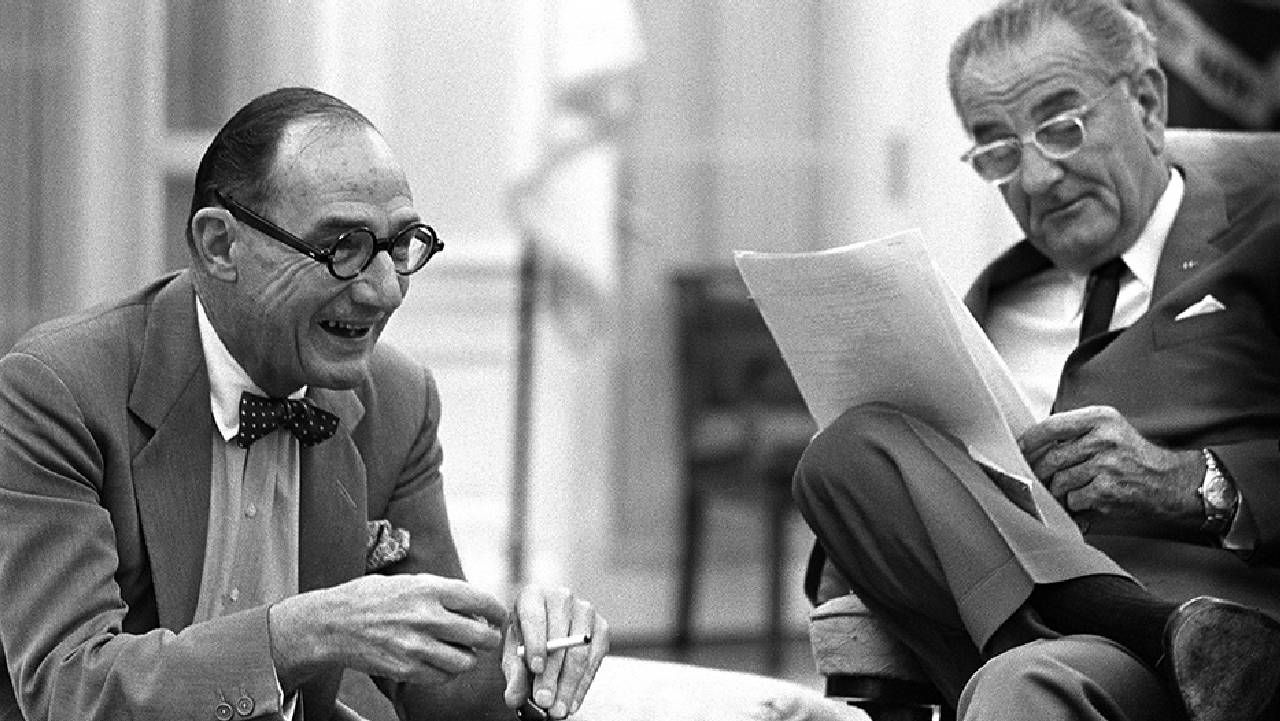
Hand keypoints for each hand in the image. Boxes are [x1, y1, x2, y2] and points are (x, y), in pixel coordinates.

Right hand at [269, 574, 506, 689]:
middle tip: (484, 636)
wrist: (331, 623)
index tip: (499, 616)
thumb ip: (442, 592)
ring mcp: (416, 646)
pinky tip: (437, 660)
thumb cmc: (371, 597)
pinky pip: (444, 677)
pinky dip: (447, 671)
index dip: (497, 611)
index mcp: (430, 589)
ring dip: (467, 657)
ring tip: (458, 649)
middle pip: (482, 636)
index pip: (481, 601)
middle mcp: (427, 617)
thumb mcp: (408, 581)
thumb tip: (476, 606)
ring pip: (466, 661)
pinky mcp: (406, 669)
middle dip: (489, 637)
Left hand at [500, 585, 607, 718]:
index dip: (536, 643)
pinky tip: (572, 701)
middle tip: (544, 701)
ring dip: (569, 683)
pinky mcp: (601, 627)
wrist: (547, 634)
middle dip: (552, 673)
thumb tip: (514, 697)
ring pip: (580, 649)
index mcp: (532, 596)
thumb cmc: (525, 641)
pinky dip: (583, 684)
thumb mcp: (513, 656)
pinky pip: (596, 657)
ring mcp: (585, 610)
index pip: (535, 617)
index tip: (535, 669)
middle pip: (560, 636)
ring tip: (558, 708)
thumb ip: (513, 674)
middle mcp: (561, 597)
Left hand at [1017, 405, 1203, 526]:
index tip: (1018, 449)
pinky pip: (1073, 499)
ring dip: (1057, 491)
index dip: (1030, 440)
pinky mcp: (1107, 489)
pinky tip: (1086, 500)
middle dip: (1040, 473)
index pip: (1052, 425)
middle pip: (1051, 458)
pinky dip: (1075, 504)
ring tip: (1066, 492)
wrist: (1168, 482)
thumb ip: (1076, 433)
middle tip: (1038, 479)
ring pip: (1059, 481)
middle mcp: (1103, 438)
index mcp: (1101, 418)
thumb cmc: (1132, 456)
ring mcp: (1105, 464)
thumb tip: (1030, 445)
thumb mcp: (1109, 430)